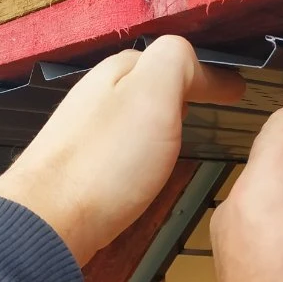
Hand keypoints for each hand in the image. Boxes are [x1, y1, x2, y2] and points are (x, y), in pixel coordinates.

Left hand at [0, 36, 244, 263]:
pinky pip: (117, 152)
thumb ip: (176, 62)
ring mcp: (82, 138)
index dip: (207, 73)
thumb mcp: (153, 93)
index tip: (234, 89)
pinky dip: (139, 152)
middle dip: (178, 90)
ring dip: (157, 122)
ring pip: (128, 118)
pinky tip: (144, 173)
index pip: (170, 58)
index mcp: (115, 74)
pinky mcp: (78, 175)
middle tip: (209, 104)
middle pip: (144, 84)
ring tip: (183, 137)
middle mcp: (94, 100)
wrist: (48, 223)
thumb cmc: (102, 163)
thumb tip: (195, 62)